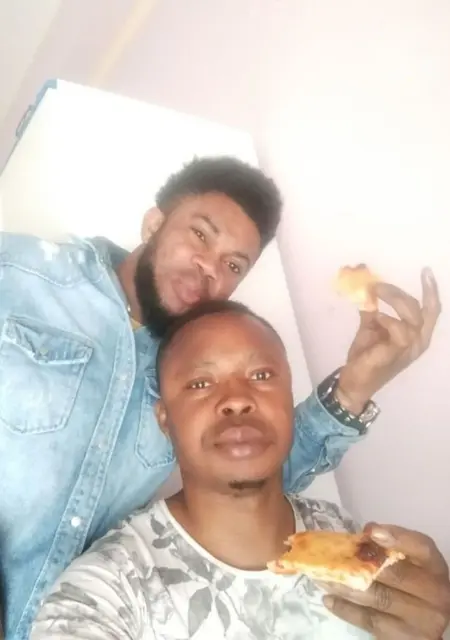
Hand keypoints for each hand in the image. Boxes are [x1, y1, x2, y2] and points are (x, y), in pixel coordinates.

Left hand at [322, 523, 449, 638]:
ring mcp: (422, 620)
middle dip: (359, 562)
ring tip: (321, 576)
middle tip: (329, 555)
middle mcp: (435, 593)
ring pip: (378, 597)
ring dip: (345, 585)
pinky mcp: (404, 638)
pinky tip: (329, 599)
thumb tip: (367, 532)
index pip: (421, 547)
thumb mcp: (409, 562)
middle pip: (394, 573)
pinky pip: (370, 621)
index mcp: (434, 566)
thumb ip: (391, 547)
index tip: (370, 531)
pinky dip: (346, 609)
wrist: (424, 620)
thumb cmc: (411, 583)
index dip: (397, 538)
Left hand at [336, 268, 440, 413]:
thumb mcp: (371, 326)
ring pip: (413, 318)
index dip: (432, 290)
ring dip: (394, 301)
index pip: (431, 310)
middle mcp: (419, 341)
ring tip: (374, 294)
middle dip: (399, 293)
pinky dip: (389, 320)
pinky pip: (401, 332)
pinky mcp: (397, 354)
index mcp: (416, 334)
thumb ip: (372, 306)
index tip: (426, 271)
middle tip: (378, 285)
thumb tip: (364, 283)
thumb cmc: (366, 355)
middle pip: (422, 309)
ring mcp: (409, 349)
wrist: (353, 381)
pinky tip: (377, 317)